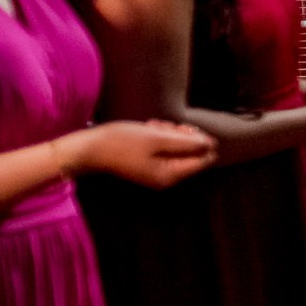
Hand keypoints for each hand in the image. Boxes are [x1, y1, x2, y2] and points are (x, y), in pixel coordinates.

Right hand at [77, 118, 217, 189]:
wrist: (94, 147)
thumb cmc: (125, 142)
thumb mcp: (159, 139)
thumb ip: (187, 143)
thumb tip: (212, 145)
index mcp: (170, 175)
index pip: (202, 159)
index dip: (199, 140)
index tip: (180, 132)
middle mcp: (166, 177)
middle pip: (191, 151)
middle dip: (180, 134)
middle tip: (162, 129)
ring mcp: (157, 170)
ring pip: (178, 145)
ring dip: (168, 132)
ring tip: (151, 128)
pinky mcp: (150, 161)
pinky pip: (165, 145)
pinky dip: (159, 134)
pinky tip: (147, 128)